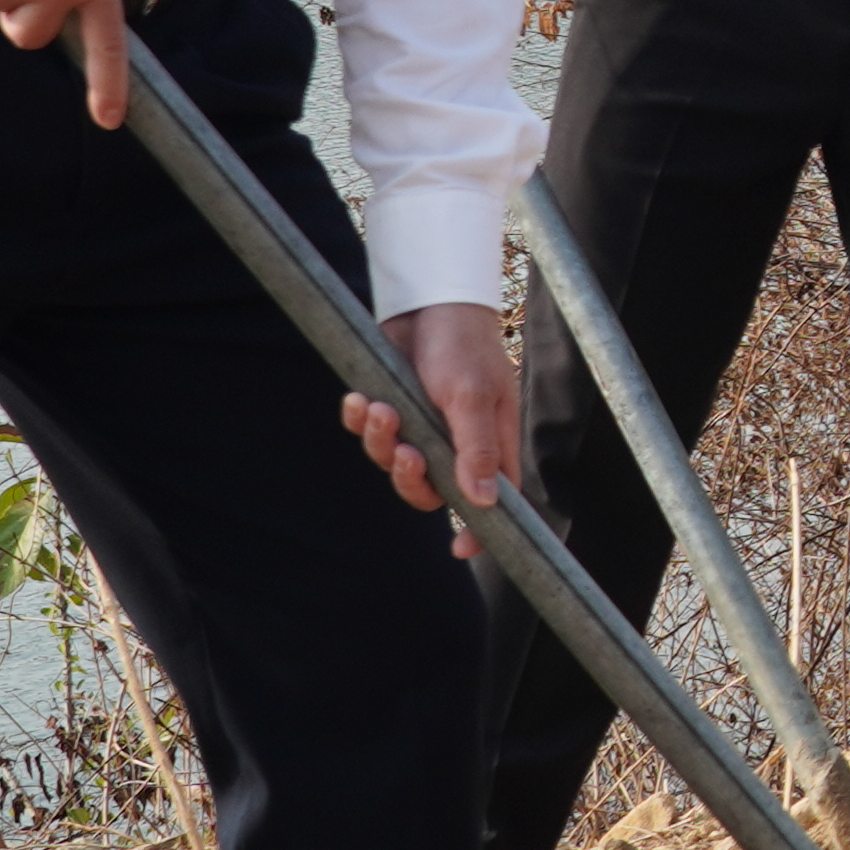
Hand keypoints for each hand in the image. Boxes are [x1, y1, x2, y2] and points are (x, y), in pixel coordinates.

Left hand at [340, 298, 520, 522]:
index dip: (479, 529)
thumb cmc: (464, 347)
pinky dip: (360, 420)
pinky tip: (358, 399)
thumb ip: (476, 450)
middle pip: (430, 491)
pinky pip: (369, 434)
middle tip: (403, 450)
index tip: (460, 548)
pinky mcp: (394, 410)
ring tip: (378, 407)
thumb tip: (484, 503)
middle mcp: (456, 445)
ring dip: (380, 441)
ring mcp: (422, 429)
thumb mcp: (471, 397)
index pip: (492, 502)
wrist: (430, 301)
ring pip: (393, 463)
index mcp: (489, 446)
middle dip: (409, 477)